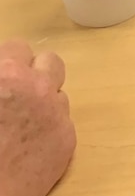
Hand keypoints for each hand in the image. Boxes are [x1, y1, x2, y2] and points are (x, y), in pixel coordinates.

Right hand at [0, 41, 74, 195]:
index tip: (4, 77)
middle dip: (35, 74)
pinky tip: (29, 148)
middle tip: (18, 93)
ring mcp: (56, 115)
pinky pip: (63, 124)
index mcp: (7, 74)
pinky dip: (50, 131)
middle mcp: (37, 88)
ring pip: (59, 95)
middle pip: (49, 63)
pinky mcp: (66, 142)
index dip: (8, 63)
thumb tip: (4, 73)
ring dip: (44, 103)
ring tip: (23, 124)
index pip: (18, 47)